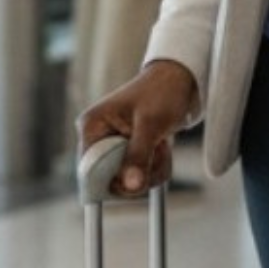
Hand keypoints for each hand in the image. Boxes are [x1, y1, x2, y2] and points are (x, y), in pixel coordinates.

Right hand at [76, 59, 200, 195]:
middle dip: (138, 173)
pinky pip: (138, 174)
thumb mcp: (150, 124)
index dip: (113, 181)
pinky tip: (162, 149)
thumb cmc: (162, 92)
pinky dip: (154, 168)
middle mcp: (97, 138)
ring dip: (150, 170)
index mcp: (91, 127)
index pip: (89, 170)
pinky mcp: (128, 151)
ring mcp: (112, 146)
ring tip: (161, 146)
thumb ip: (138, 155)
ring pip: (127, 180)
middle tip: (156, 151)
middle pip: (109, 179)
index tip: (137, 180)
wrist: (180, 79)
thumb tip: (131, 187)